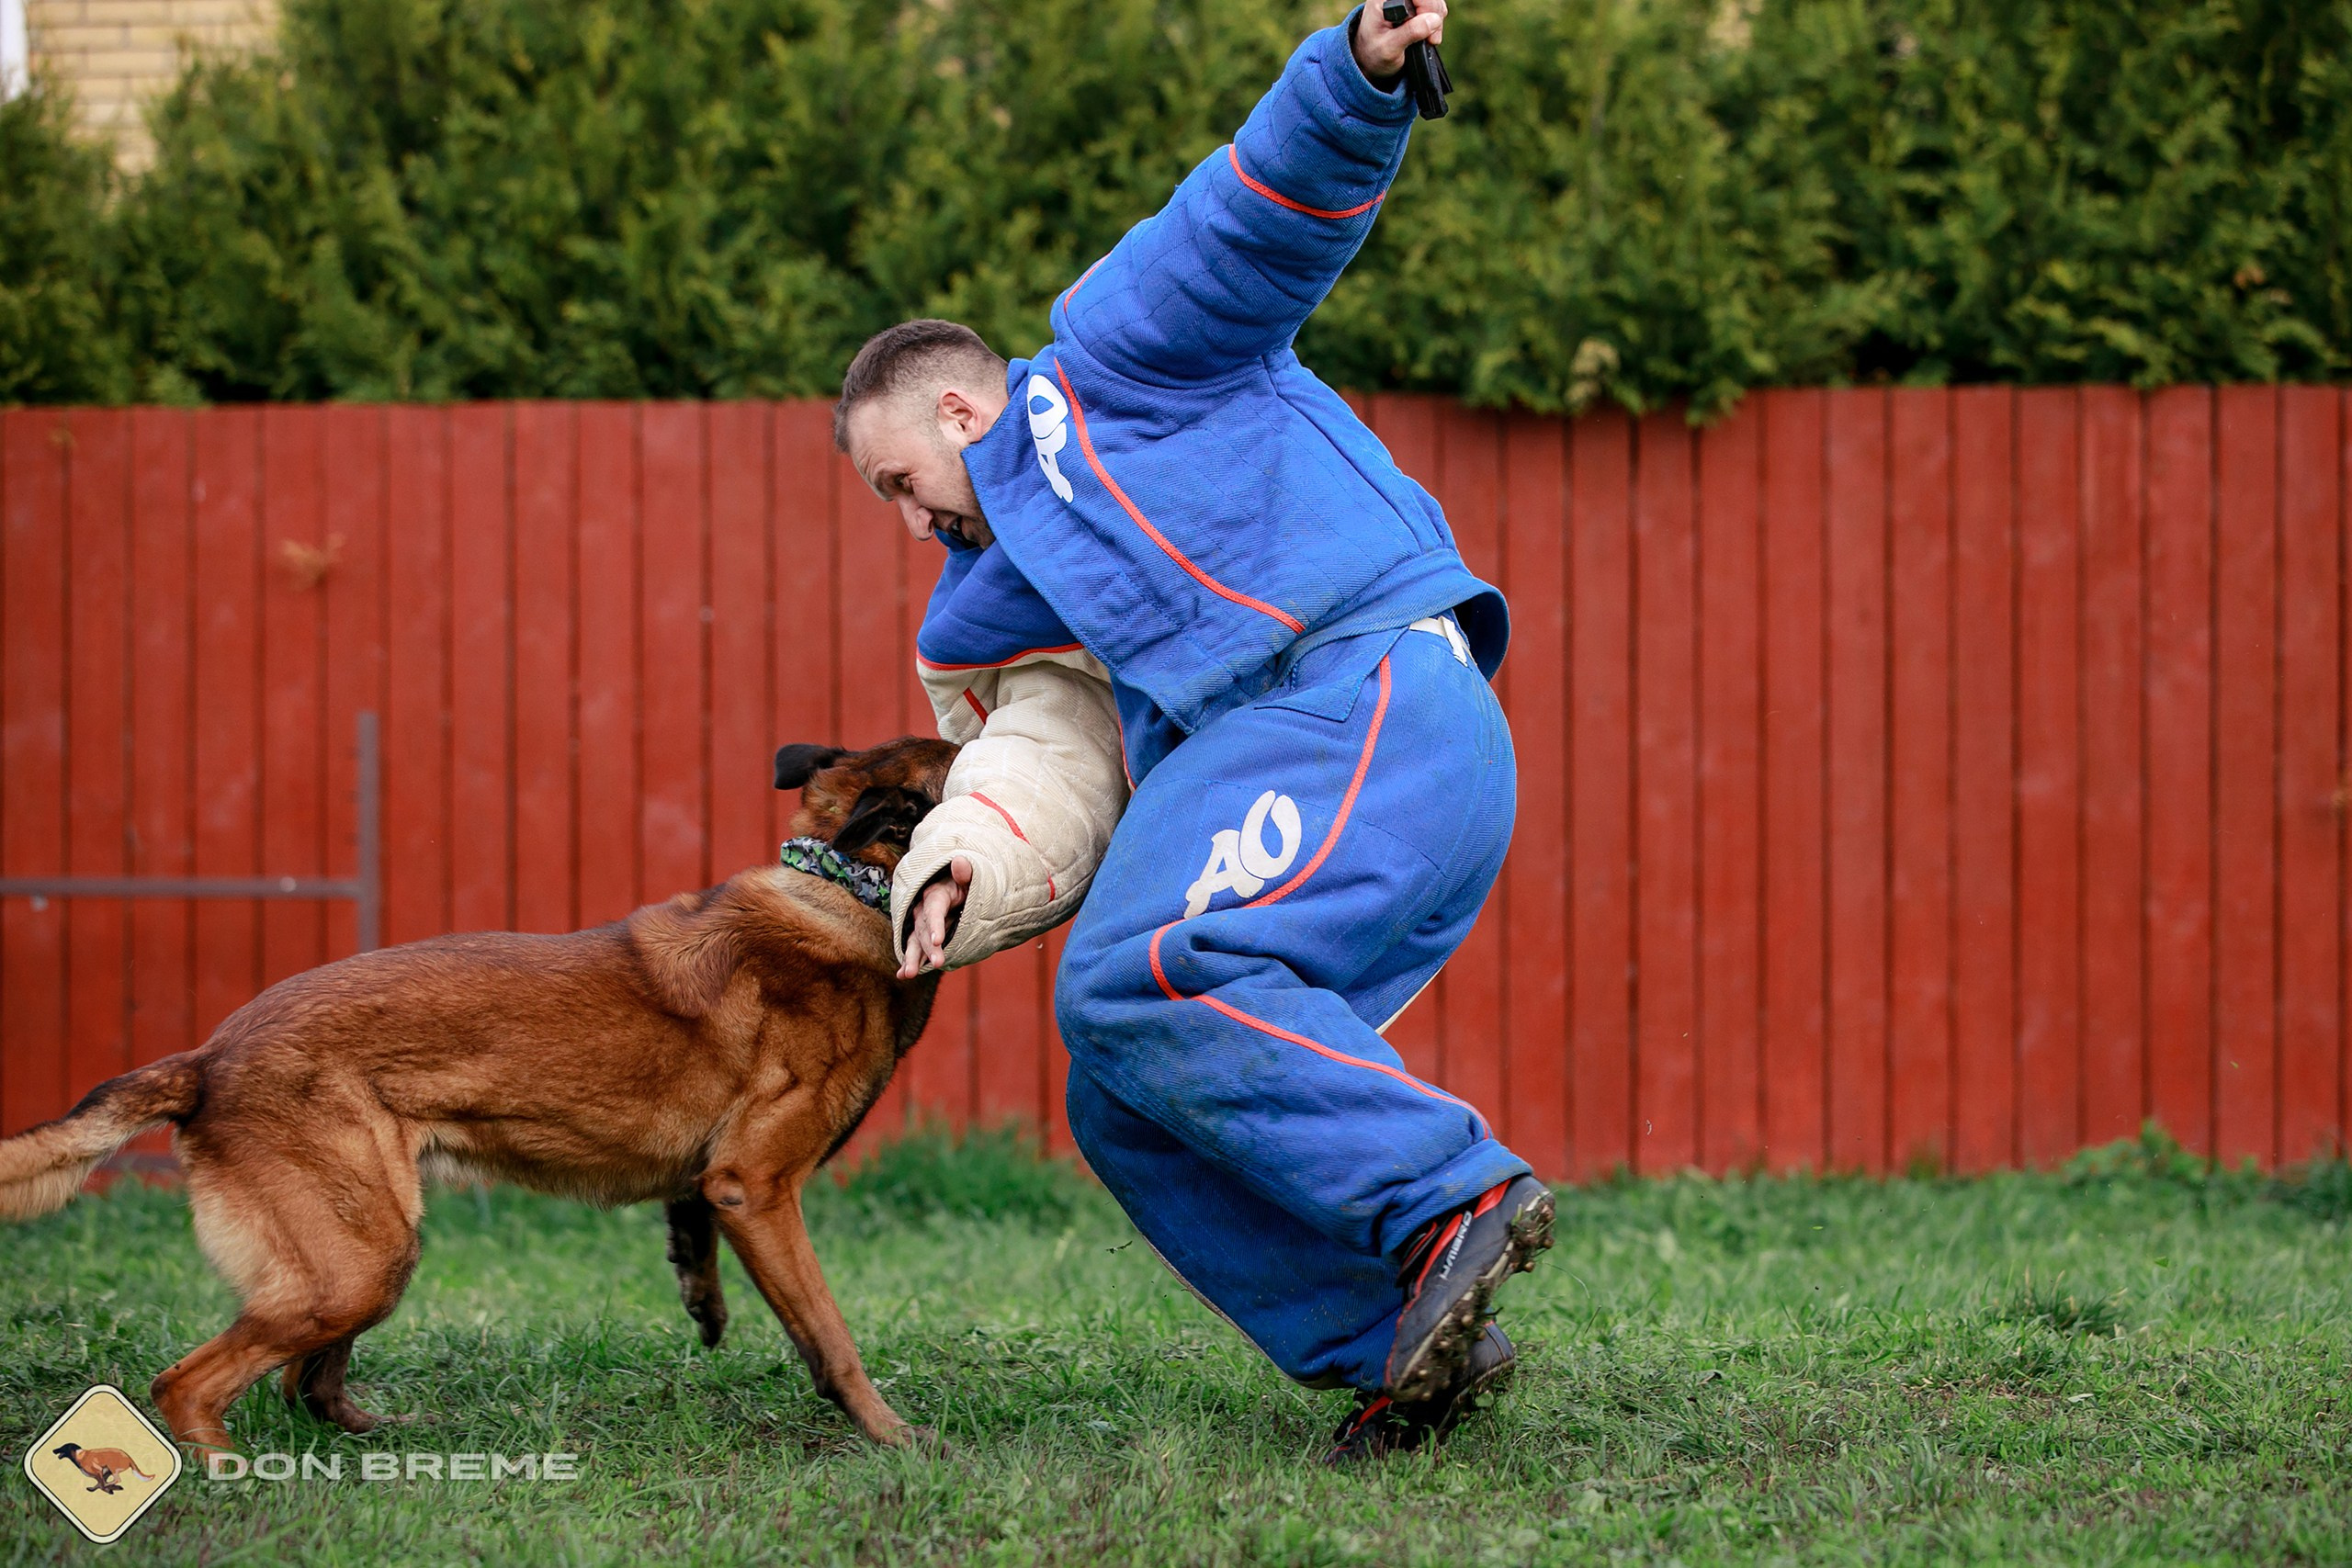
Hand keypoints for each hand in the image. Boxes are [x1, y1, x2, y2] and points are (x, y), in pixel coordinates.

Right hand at [897, 856, 971, 978]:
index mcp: (936, 893)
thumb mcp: (972, 876)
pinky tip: (902, 975)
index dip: (935, 924)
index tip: (938, 940)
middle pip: (923, 928)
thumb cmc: (969, 883)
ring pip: (914, 940)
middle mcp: (923, 908)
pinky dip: (909, 961)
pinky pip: (914, 947)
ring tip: (909, 974)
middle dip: (929, 947)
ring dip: (913, 958)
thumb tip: (960, 861)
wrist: (961, 888)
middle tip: (938, 963)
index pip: (934, 909)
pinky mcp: (922, 935)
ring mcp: (921, 922)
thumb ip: (967, 873)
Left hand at [1352, 0, 1445, 83]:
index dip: (1428, 10)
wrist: (1368, 56)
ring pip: (1433, 0)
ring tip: (1427, 38)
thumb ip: (1410, 32)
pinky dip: (1434, 18)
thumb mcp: (1389, 48)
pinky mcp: (1411, 2)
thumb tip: (1433, 20)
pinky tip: (1426, 31)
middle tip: (1430, 39)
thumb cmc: (1373, 52)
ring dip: (1436, 18)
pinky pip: (1433, 3)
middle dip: (1434, 16)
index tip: (1428, 33)